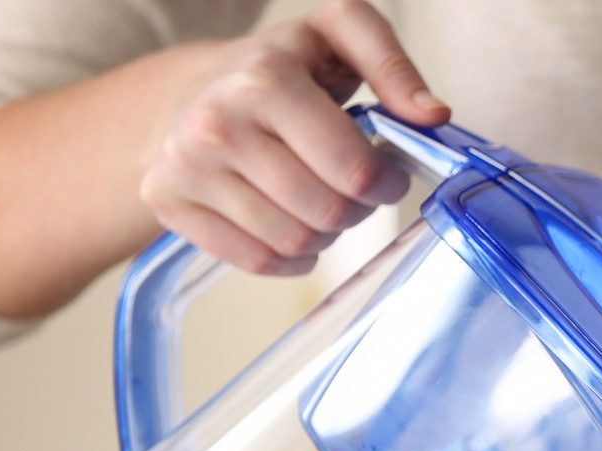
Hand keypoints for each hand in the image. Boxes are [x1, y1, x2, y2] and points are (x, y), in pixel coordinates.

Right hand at [140, 0, 448, 274]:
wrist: (187, 91)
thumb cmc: (278, 70)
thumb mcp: (336, 38)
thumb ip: (391, 64)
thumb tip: (433, 116)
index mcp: (264, 78)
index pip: (352, 169)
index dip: (384, 184)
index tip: (386, 177)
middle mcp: (217, 122)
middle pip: (326, 213)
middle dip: (354, 210)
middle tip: (350, 191)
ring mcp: (186, 165)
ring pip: (294, 243)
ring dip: (323, 237)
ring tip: (318, 205)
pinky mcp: (168, 201)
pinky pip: (257, 261)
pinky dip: (288, 259)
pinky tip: (290, 229)